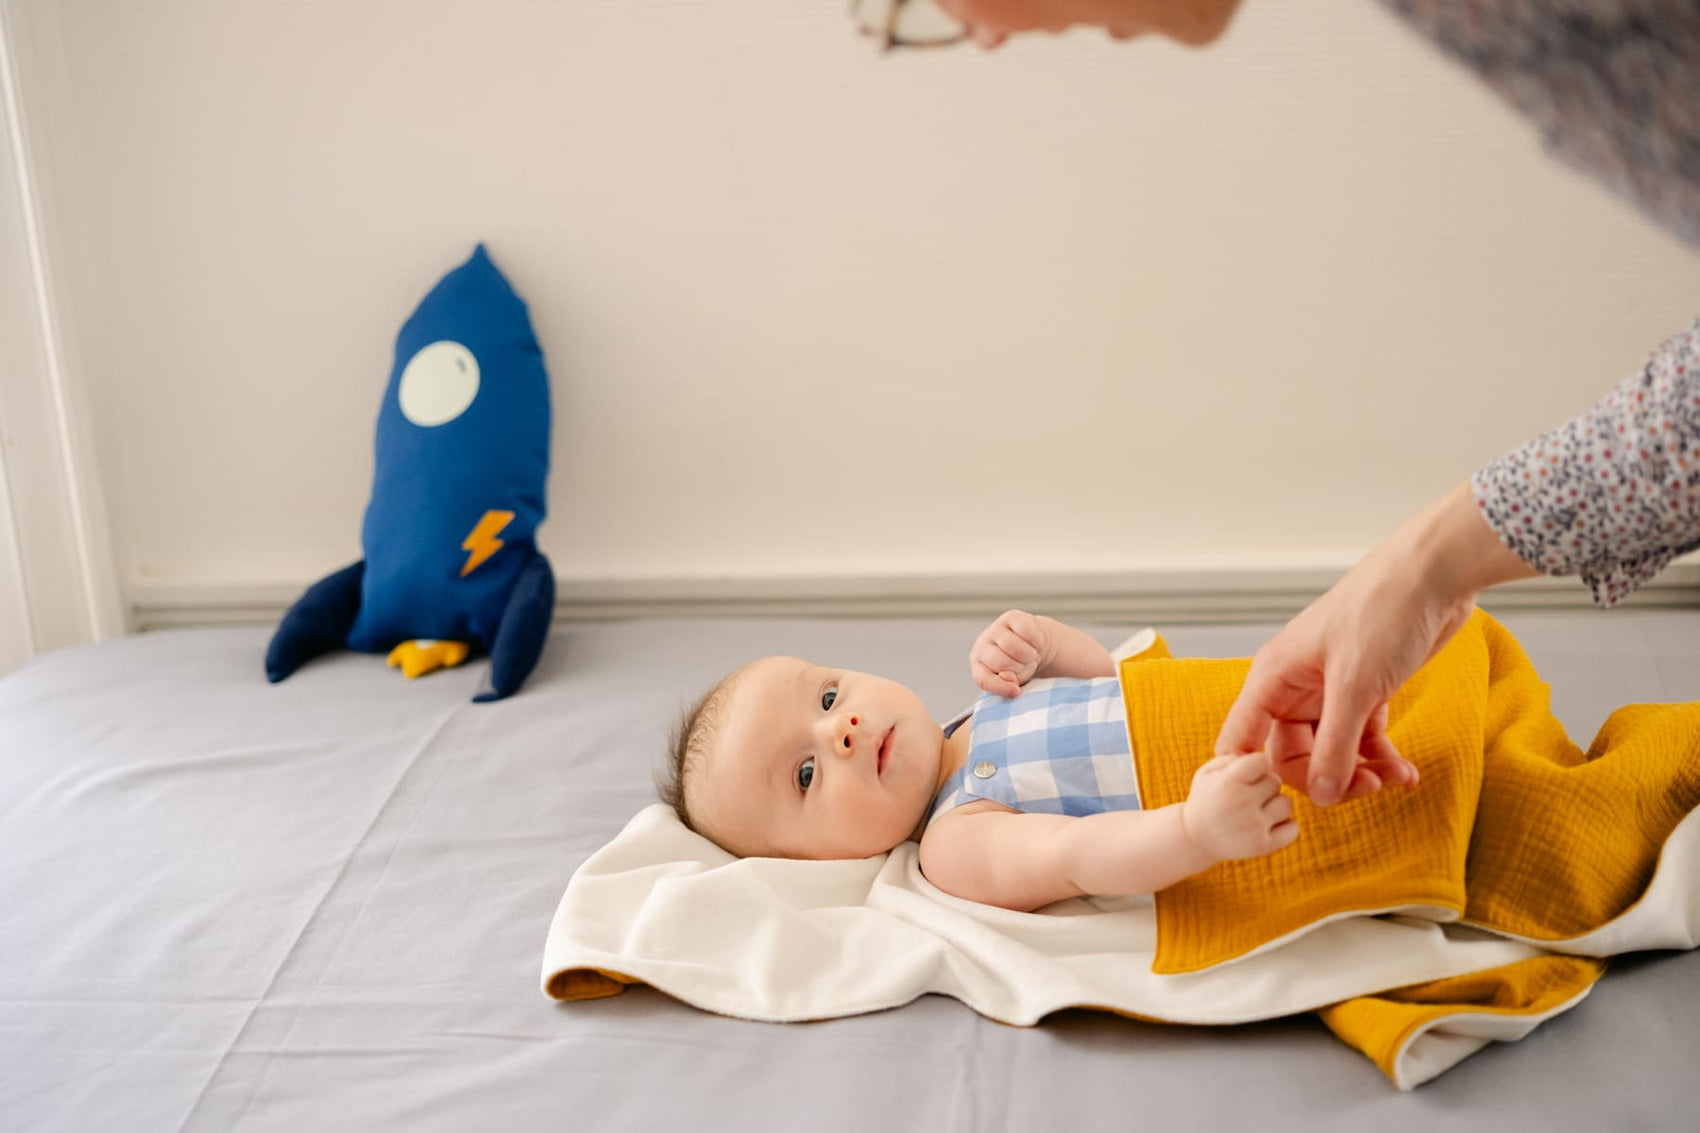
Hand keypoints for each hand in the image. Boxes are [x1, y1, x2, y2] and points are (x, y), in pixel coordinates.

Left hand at [970, 609, 1051, 696]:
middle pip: (1000, 661)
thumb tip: (1008, 678)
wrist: (1033, 646)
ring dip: (1028, 655)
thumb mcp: (1013, 681)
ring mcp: (995, 629)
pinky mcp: (1011, 616)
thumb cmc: (1019, 666)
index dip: (1000, 687)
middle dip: (1018, 668)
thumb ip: (1006, 683)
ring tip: (1029, 655)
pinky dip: (1036, 641)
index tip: (1016, 691)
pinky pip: (1026, 631)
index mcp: (978, 666)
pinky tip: (1034, 643)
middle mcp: (982, 645)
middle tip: (1025, 666)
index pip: (983, 679)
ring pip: (1013, 646)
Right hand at [1180, 751, 1297, 862]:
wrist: (1195, 839)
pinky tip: (1268, 825)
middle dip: (1264, 785)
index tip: (1247, 774)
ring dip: (1275, 805)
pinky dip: (1285, 826)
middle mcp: (1243, 803)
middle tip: (1248, 795)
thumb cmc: (1205, 799)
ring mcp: (1255, 826)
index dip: (1257, 765)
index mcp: (1229, 782)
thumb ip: (1233, 757)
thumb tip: (1261, 758)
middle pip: (1276, 781)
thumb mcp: (1207, 772)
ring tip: (1258, 810)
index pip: (1263, 761)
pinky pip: (1293, 828)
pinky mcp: (1264, 845)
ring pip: (1286, 804)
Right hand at [1214, 482, 1536, 805]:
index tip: (1277, 802)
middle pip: (1293, 752)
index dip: (1253, 773)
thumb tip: (1320, 797)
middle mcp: (1297, 686)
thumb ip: (1336, 748)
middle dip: (1327, 777)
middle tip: (1364, 789)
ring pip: (1332, 748)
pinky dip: (1382, 756)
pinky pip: (1364, 737)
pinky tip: (1404, 771)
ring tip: (1393, 780)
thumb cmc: (1381, 612)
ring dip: (1361, 771)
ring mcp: (1332, 690)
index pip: (1244, 738)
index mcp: (1275, 677)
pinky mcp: (1367, 690)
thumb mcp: (1355, 688)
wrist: (1434, 575)